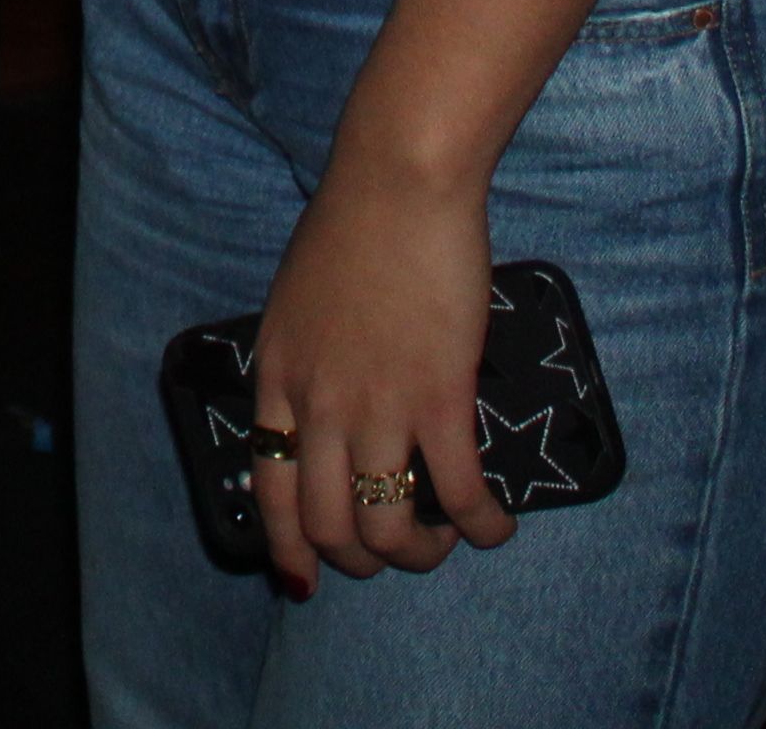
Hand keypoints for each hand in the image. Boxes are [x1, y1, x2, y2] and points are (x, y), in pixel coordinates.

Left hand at [242, 155, 511, 591]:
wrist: (397, 186)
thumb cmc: (350, 226)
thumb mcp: (295, 303)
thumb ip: (303, 362)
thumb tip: (318, 406)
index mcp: (279, 379)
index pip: (271, 489)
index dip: (288, 548)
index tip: (305, 578)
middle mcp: (318, 405)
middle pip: (328, 522)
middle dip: (362, 558)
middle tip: (394, 552)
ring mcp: (377, 405)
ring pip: (388, 522)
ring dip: (420, 551)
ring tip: (446, 540)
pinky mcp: (439, 398)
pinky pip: (458, 490)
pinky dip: (480, 524)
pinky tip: (494, 527)